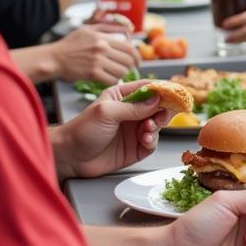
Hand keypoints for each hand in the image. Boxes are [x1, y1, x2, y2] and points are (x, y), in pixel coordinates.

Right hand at [49, 25, 139, 82]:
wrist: (53, 58)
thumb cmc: (70, 44)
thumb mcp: (88, 30)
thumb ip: (107, 27)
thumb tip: (127, 29)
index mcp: (102, 37)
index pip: (129, 48)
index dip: (137, 56)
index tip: (138, 61)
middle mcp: (102, 48)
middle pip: (128, 60)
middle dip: (130, 66)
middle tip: (128, 69)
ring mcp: (97, 61)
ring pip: (121, 71)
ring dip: (122, 74)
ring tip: (117, 74)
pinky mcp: (92, 74)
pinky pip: (111, 80)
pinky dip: (113, 81)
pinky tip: (109, 79)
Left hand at [53, 79, 170, 179]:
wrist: (70, 157)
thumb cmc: (82, 130)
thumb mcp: (107, 112)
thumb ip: (134, 107)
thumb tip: (157, 99)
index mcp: (123, 97)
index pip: (148, 88)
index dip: (163, 89)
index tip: (175, 93)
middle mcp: (131, 112)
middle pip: (158, 106)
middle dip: (163, 110)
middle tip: (161, 115)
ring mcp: (134, 129)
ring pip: (158, 124)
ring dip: (157, 125)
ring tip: (148, 129)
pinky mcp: (135, 147)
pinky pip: (152, 142)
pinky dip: (152, 140)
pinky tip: (144, 140)